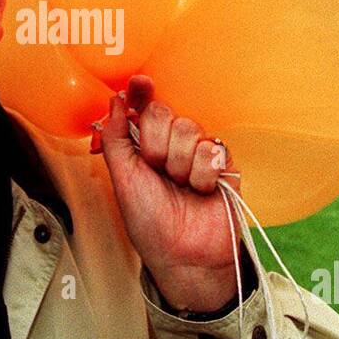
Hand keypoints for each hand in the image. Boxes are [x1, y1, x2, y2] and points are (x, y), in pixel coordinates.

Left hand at [98, 75, 241, 312]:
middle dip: (156, 144)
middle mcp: (172, 146)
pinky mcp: (223, 165)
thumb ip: (116, 138)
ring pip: (188, 130)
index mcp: (145, 147)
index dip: (141, 92)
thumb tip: (114, 100)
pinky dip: (202, 174)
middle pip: (165, 114)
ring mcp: (198, 153)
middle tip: (157, 170)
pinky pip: (212, 149)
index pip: (144, 107)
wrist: (183, 256)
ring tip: (180, 187)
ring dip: (178, 164)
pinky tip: (202, 191)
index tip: (140, 82)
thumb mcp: (123, 179)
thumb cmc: (151, 223)